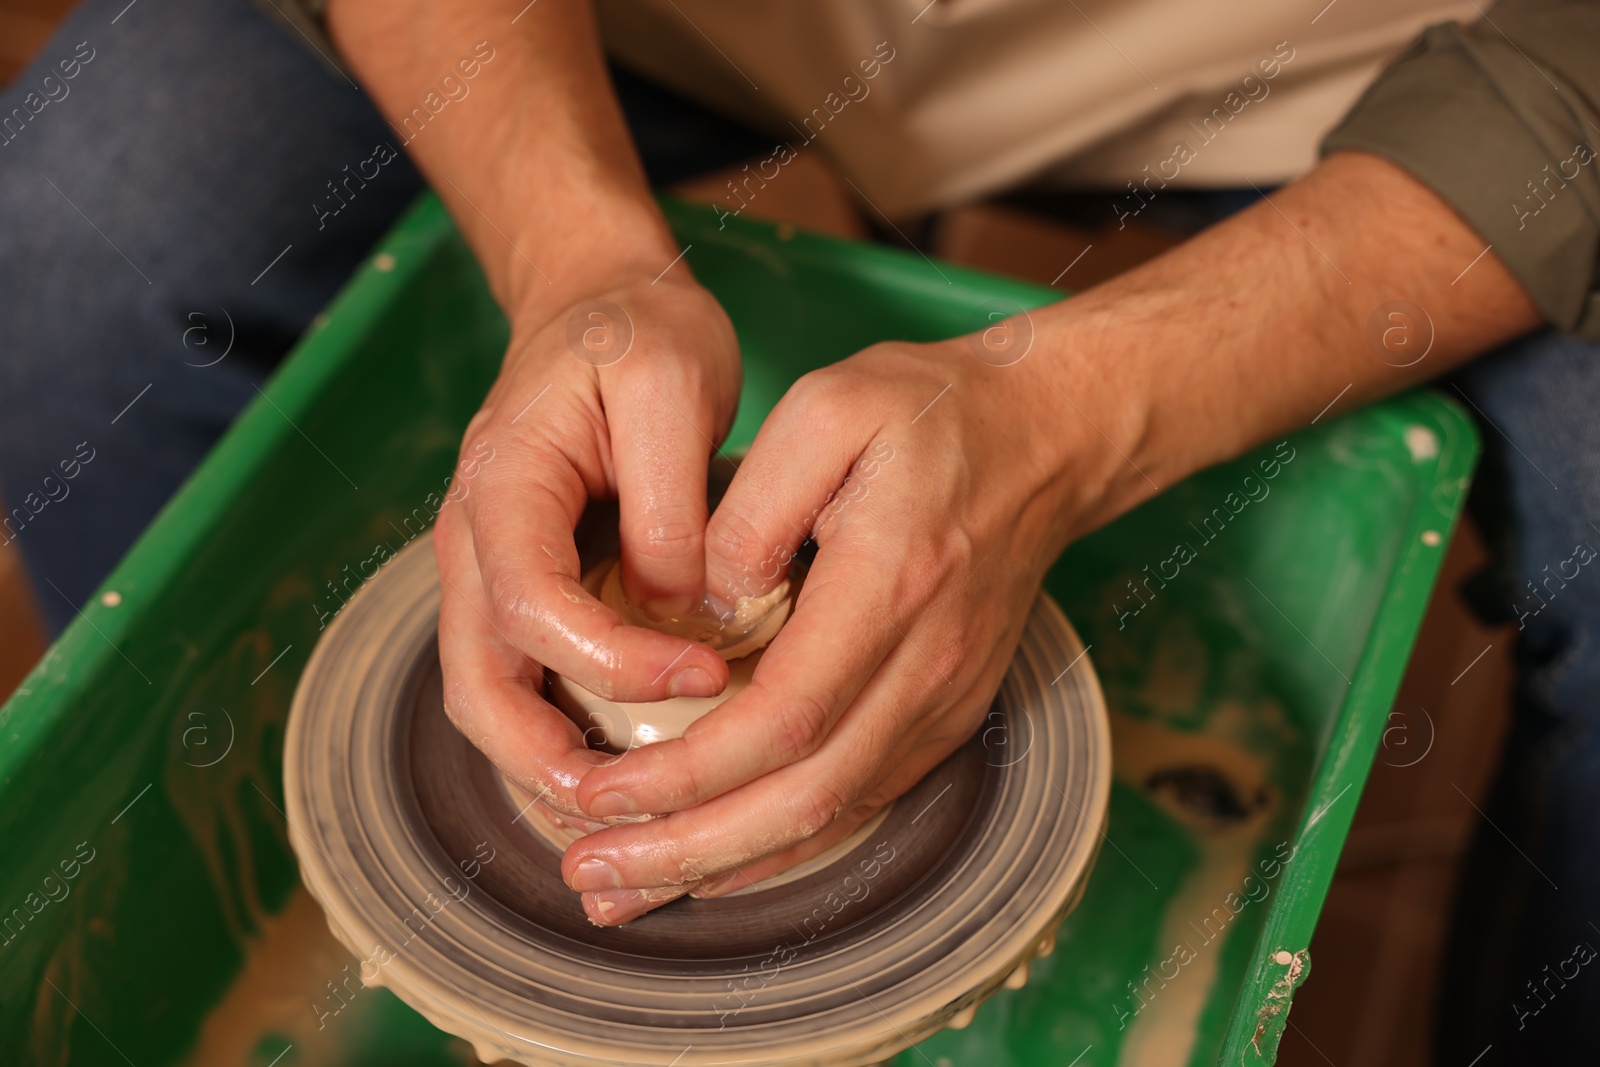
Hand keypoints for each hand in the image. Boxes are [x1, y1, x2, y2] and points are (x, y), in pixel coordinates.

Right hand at [433, 271, 740, 828]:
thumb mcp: (670, 383)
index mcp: (502, 486)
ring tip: (637, 816)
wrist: (598, 298)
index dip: (616, 663)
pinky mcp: (524, 584)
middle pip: (478, 686)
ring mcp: (490, 568)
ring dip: (549, 766)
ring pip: (492, 697)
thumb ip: (671, 502)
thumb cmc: (638, 332)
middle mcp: (475, 541)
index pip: (533, 608)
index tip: (710, 677)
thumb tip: (681, 613)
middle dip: (547, 764)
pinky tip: (630, 765)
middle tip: (641, 812)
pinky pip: (525, 678)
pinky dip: (563, 733)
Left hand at [561, 332, 1114, 923]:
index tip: (600, 792)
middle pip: (804, 800)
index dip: (686, 775)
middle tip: (590, 874)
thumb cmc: (931, 413)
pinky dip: (782, 844)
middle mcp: (927, 667)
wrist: (1046, 438)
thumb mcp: (828, 409)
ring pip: (832, 819)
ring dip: (724, 865)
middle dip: (686, 850)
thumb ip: (750, 506)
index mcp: (891, 589)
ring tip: (627, 888)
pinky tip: (716, 861)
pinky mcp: (945, 713)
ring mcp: (944, 701)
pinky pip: (860, 801)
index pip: (784, 720)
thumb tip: (699, 607)